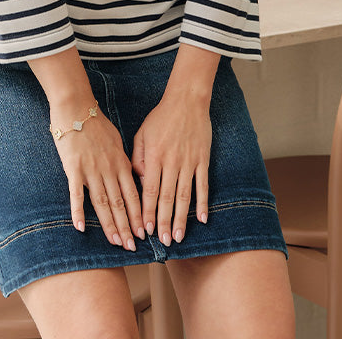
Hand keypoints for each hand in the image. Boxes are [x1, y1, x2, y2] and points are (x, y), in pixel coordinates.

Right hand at [52, 105, 143, 250]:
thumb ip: (124, 159)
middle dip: (127, 227)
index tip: (144, 233)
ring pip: (103, 203)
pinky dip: (78, 212)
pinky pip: (76, 194)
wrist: (76, 107)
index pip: (133, 195)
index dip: (139, 215)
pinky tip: (80, 227)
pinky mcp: (73, 168)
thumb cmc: (96, 122)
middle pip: (120, 204)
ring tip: (115, 242)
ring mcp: (91, 170)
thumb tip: (132, 175)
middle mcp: (109, 169)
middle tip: (132, 247)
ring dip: (109, 225)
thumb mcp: (117, 140)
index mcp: (121, 162)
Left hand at [131, 92, 211, 244]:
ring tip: (178, 237)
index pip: (149, 190)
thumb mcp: (142, 133)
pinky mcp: (203, 160)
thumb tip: (138, 180)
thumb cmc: (161, 117)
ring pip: (184, 196)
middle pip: (166, 198)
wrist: (187, 100)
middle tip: (162, 241)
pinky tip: (202, 219)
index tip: (144, 230)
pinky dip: (203, 203)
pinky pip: (203, 185)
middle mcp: (171, 162)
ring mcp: (189, 162)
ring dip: (181, 218)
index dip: (147, 212)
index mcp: (154, 156)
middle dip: (163, 222)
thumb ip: (138, 157)